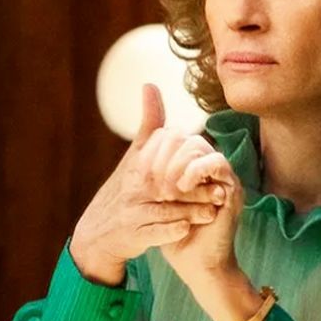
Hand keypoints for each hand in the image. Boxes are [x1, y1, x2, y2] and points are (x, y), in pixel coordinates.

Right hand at [70, 84, 225, 285]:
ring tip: (213, 213)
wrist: (99, 232)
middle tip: (221, 192)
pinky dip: (170, 232)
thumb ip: (148, 124)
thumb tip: (150, 84)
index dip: (185, 162)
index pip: (161, 158)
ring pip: (165, 211)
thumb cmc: (125, 188)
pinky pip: (153, 233)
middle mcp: (133, 187)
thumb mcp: (134, 156)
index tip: (210, 163)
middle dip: (195, 190)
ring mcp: (132, 212)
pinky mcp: (133, 235)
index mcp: (137, 166)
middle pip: (167, 186)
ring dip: (190, 212)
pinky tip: (187, 230)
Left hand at [145, 121, 260, 320]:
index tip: (143, 174)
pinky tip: (182, 187)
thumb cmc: (174, 235)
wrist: (193, 264)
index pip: (174, 138)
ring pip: (199, 145)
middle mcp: (209, 169)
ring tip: (168, 190)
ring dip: (177, 164)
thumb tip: (135, 151)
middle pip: (185, 137)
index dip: (155, 149)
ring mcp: (222, 177)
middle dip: (164, 157)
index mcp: (192, 168)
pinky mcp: (232, 188)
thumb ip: (151, 175)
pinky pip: (217, 162)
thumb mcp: (157, 201)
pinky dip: (196, 170)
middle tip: (156, 186)